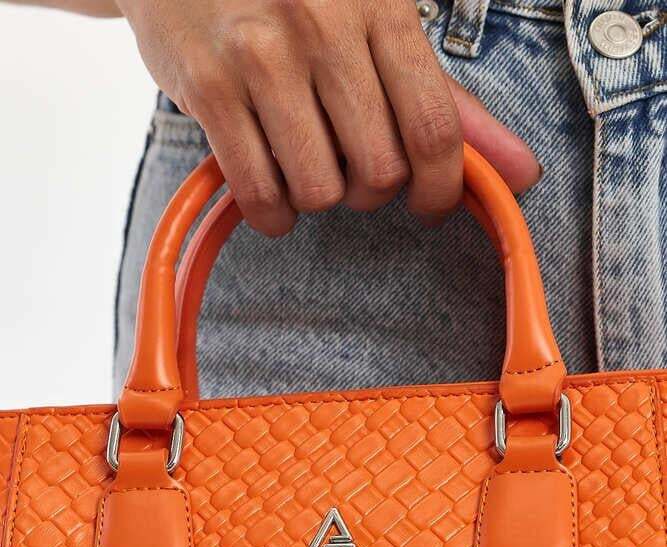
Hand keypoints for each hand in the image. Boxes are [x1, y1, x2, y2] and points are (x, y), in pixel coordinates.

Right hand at [119, 0, 540, 235]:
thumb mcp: (377, 23)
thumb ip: (448, 100)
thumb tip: (524, 175)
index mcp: (380, 3)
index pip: (434, 129)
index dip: (441, 188)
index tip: (429, 204)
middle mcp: (323, 24)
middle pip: (378, 172)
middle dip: (371, 191)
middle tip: (351, 166)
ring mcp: (261, 55)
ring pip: (320, 190)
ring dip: (317, 197)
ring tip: (302, 162)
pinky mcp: (209, 87)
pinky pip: (259, 194)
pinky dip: (272, 213)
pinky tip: (271, 192)